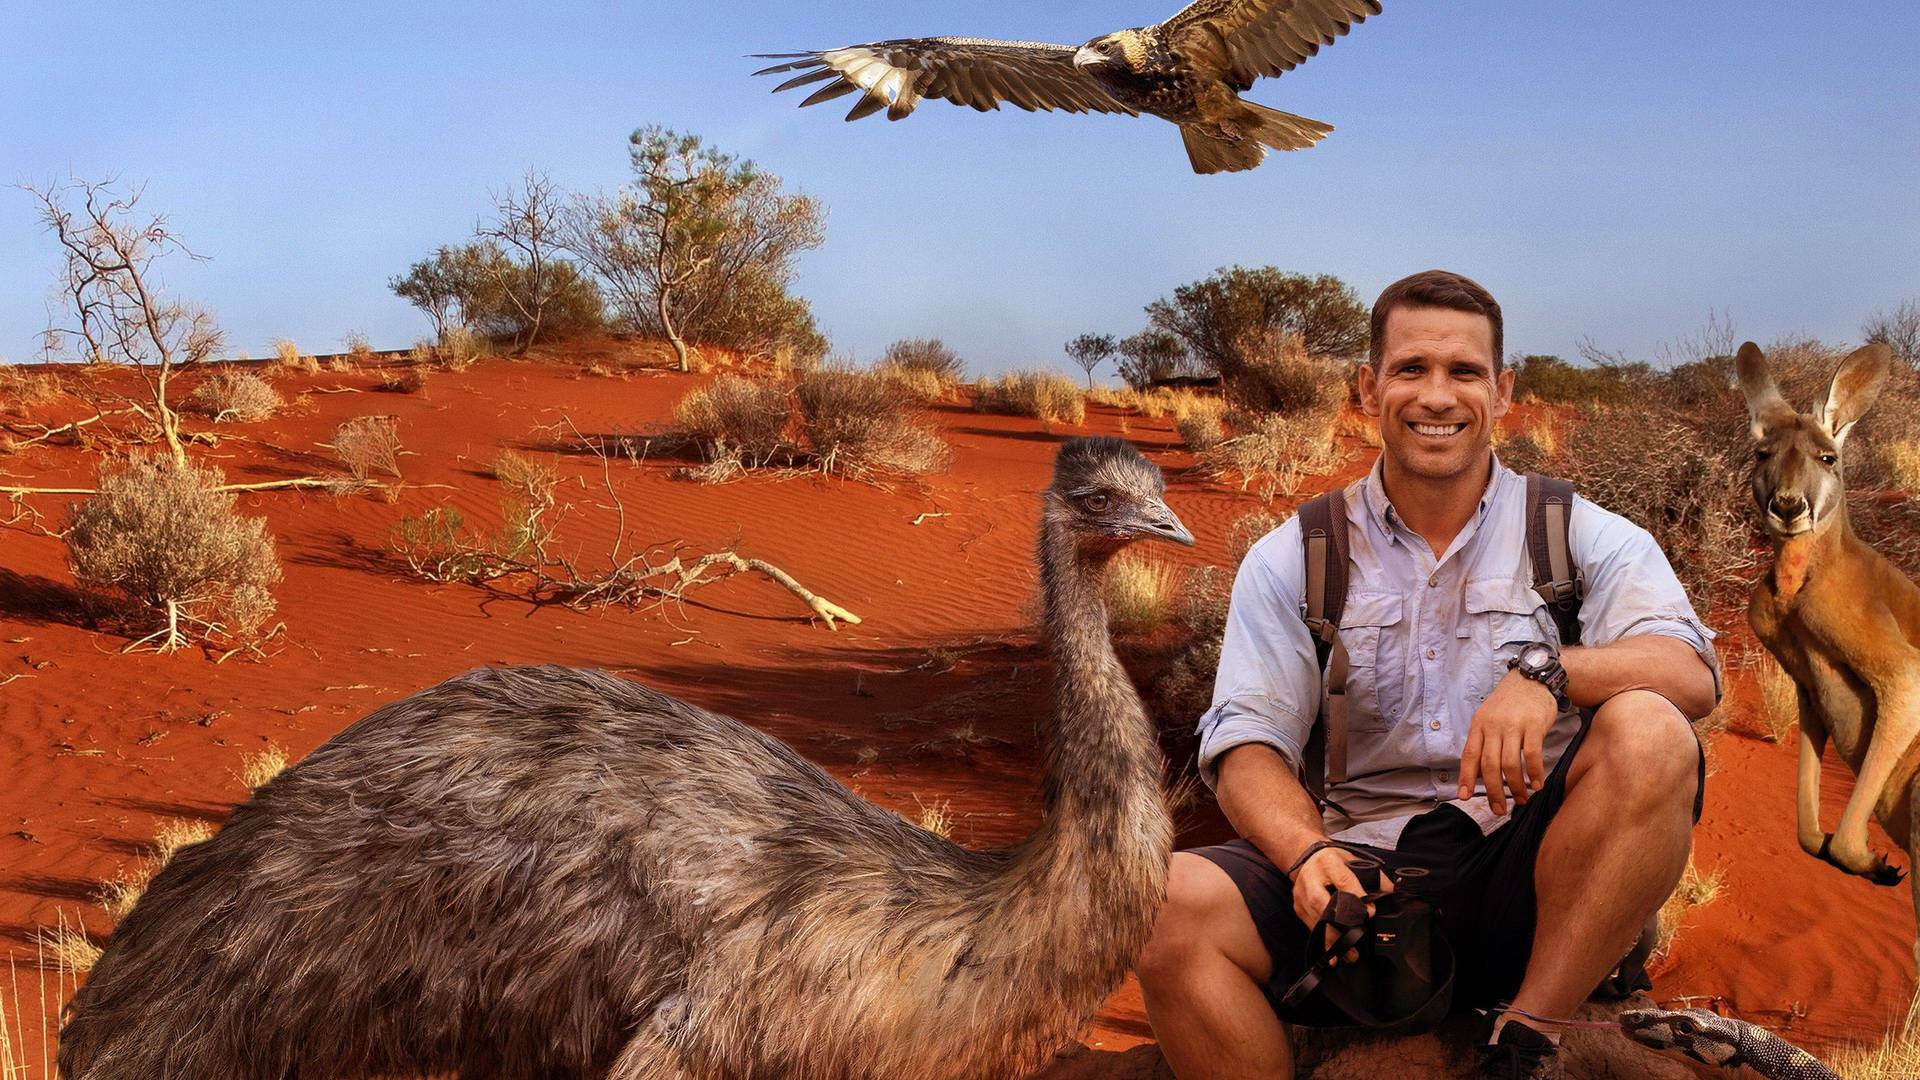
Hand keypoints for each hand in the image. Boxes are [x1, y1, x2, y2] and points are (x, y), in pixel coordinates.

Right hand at [1290, 847, 1391, 963]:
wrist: (1305, 856)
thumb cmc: (1332, 860)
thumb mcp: (1353, 860)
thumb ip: (1374, 877)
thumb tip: (1394, 895)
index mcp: (1328, 863)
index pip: (1343, 881)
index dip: (1356, 897)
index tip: (1370, 912)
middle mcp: (1311, 879)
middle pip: (1323, 904)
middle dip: (1339, 927)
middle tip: (1356, 942)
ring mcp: (1302, 895)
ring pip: (1316, 921)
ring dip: (1332, 940)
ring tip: (1349, 954)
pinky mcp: (1298, 908)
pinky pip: (1311, 927)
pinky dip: (1324, 941)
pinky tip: (1333, 953)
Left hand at [1458, 669, 1558, 814]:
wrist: (1532, 679)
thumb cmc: (1509, 703)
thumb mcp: (1488, 717)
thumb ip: (1483, 742)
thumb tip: (1478, 773)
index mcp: (1479, 725)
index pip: (1469, 755)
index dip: (1465, 778)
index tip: (1463, 797)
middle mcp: (1493, 726)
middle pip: (1489, 765)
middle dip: (1493, 791)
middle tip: (1499, 809)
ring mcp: (1513, 726)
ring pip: (1510, 764)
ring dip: (1516, 786)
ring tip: (1521, 799)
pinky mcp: (1534, 726)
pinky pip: (1532, 755)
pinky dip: (1535, 774)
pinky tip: (1537, 784)